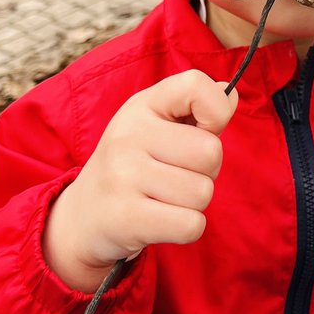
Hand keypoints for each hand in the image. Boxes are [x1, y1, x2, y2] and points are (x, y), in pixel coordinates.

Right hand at [42, 70, 237, 291]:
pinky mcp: (125, 217)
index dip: (216, 111)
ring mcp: (123, 176)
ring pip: (203, 192)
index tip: (203, 129)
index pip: (196, 85)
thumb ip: (198, 108)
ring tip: (164, 197)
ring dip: (193, 202)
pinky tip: (162, 220)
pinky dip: (187, 227)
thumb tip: (230, 95)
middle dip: (206, 170)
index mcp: (142, 105)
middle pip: (211, 152)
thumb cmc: (135, 164)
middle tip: (177, 174)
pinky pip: (192, 225)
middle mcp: (128, 135)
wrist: (83, 217)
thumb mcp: (157, 124)